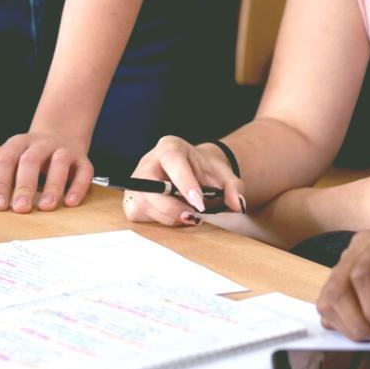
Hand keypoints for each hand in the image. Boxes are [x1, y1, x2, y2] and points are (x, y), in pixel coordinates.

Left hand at [0, 130, 91, 212]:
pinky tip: (71, 202)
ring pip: (60, 163)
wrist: (60, 132)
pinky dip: (78, 186)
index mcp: (18, 144)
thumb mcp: (5, 159)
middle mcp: (41, 144)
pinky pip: (84, 171)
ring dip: (53, 185)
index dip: (1, 183)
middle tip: (21, 208)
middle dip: (25, 185)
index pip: (6, 160)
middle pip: (31, 160)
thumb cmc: (26, 154)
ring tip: (46, 207)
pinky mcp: (82, 160)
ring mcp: (63, 150)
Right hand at [121, 135, 246, 226]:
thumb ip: (234, 187)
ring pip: (143, 204)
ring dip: (167, 217)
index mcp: (170, 147)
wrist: (194, 173)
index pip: (173, 161)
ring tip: (188, 216)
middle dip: (172, 207)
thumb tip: (237, 204)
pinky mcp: (132, 199)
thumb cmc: (205, 171)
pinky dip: (157, 221)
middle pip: (150, 186)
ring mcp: (137, 181)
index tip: (199, 204)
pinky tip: (173, 218)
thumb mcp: (223, 174)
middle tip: (194, 217)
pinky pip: (138, 215)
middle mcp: (149, 161)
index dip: (184, 183)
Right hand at [316, 224, 369, 341]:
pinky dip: (341, 323)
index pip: (364, 273)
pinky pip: (327, 304)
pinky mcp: (341, 277)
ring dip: (349, 325)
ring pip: (329, 297)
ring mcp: (349, 258)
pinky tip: (366, 325)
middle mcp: (364, 243)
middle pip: (340, 286)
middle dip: (358, 321)